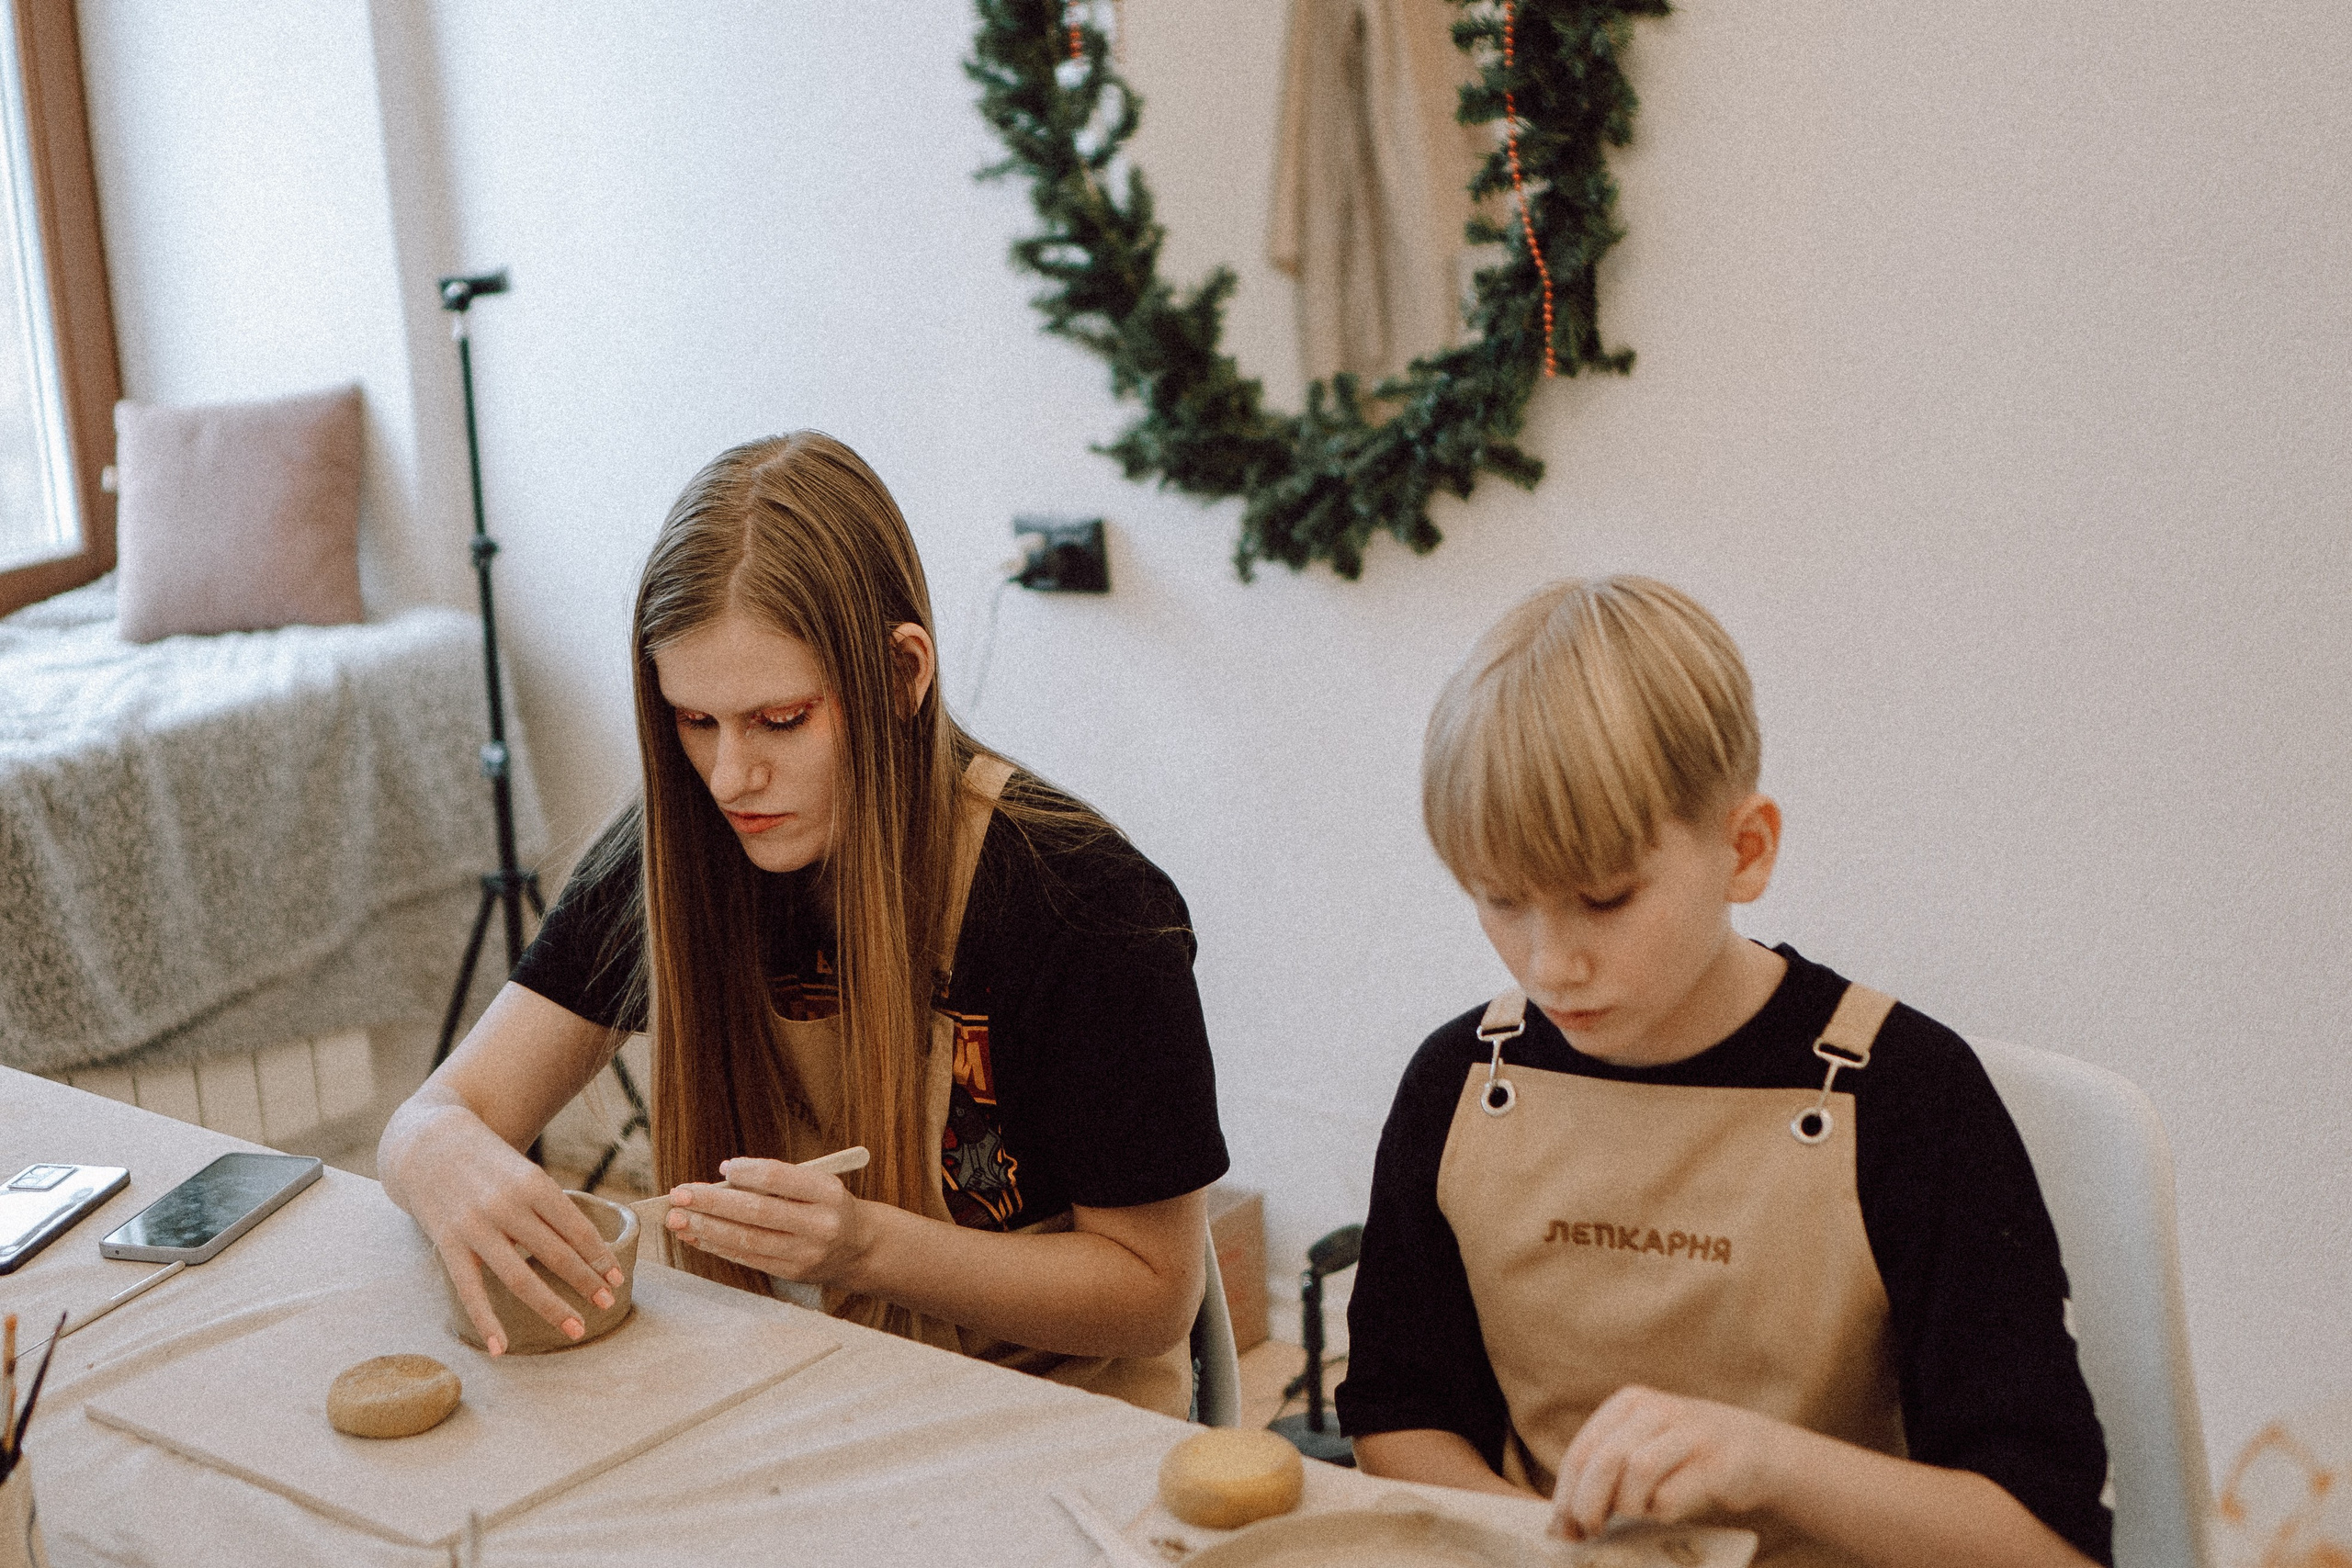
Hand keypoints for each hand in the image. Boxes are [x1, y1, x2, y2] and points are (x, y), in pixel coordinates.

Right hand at [392, 1104, 623, 1353]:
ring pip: (519, 1277)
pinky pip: (470, 1289)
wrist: (427, 1143)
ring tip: (577, 1328)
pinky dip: (486, 1320)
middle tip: (608, 1304)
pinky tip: (502, 1347)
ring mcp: (475, 1227)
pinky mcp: (448, 1244)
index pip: (575, 1228)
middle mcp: (505, 1206)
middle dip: (585, 1282)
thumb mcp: (524, 1171)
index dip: (599, 1256)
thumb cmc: (489, 1160)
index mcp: (532, 1183)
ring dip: (551, 1307)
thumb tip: (586, 1248)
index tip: (616, 1277)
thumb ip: (548, 1207)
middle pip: (554, 1254)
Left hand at [665, 1156, 874, 1285]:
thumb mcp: (816, 1184)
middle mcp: (819, 1225)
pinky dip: (718, 1246)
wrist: (860, 1247)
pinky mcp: (791, 1273)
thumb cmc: (828, 1206)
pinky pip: (748, 1258)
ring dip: (706, 1228)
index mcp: (827, 1193)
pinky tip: (696, 1236)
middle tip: (679, 1194)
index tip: (722, 1169)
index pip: (778, 1179)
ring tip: (677, 1219)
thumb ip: (777, 1180)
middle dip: (712, 1203)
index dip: (746, 1173)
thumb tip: (724, 1178)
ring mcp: (805, 1253)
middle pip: (756, 1212)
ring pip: (747, 1239)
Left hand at [1549, 1385, 1792, 1540]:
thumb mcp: (1644, 1443)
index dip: (1566, 1493)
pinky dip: (1661, 1511)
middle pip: (1605, 1460)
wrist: (1760, 1449)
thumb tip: (1562, 1522)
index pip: (1583, 1450)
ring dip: (1628, 1504)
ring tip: (1634, 1514)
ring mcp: (1689, 1433)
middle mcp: (1657, 1410)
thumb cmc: (1687, 1456)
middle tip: (1588, 1531)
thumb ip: (1607, 1470)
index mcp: (1629, 1402)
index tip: (1561, 1527)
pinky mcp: (1716, 1462)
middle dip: (1588, 1503)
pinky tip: (1665, 1510)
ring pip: (1637, 1471)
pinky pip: (1673, 1493)